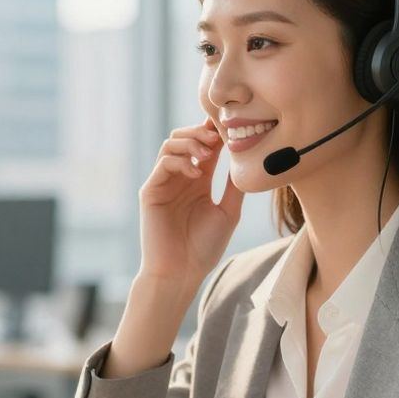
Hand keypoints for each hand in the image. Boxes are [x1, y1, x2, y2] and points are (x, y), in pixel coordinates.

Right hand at [137, 119, 244, 286]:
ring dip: (190, 142)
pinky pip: (163, 164)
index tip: (231, 125)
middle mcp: (179, 177)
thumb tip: (248, 160)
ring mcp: (163, 183)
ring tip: (209, 153)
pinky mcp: (150, 191)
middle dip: (201, 132)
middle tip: (219, 136)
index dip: (215, 132)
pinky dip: (180, 161)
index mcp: (198, 180)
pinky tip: (196, 174)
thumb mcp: (228, 212)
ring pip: (170, 145)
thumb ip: (234, 186)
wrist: (181, 272)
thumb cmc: (204, 248)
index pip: (205, 146)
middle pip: (184, 137)